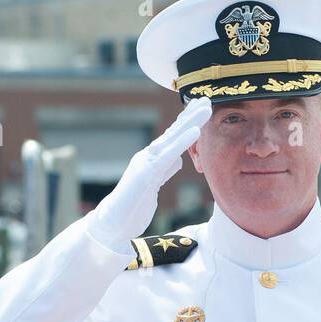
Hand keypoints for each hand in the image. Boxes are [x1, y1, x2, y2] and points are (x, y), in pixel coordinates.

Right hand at [88, 97, 212, 252]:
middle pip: (173, 132)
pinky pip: (168, 154)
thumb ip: (165, 170)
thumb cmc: (133, 206)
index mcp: (152, 159)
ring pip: (172, 137)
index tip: (201, 108)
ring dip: (190, 121)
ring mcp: (147, 162)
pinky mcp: (146, 173)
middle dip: (190, 114)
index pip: (172, 137)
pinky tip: (195, 130)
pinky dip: (182, 141)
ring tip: (205, 107)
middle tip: (207, 98)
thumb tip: (178, 160)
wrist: (113, 223)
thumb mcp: (154, 185)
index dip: (187, 122)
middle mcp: (149, 156)